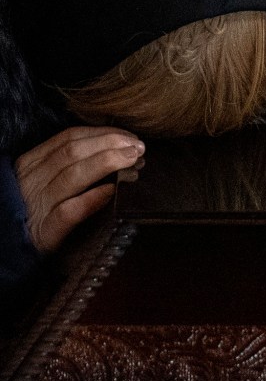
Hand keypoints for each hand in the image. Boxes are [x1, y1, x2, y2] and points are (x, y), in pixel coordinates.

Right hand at [12, 126, 142, 254]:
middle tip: (138, 147)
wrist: (9, 246)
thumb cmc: (35, 210)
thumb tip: (113, 148)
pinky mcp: (44, 231)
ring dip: (107, 163)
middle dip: (110, 145)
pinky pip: (69, 212)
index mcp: (31, 164)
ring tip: (133, 161)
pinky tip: (112, 190)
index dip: (103, 134)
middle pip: (73, 153)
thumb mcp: (43, 180)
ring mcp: (37, 205)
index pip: (69, 138)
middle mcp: (32, 180)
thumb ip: (68, 164)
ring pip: (72, 176)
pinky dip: (92, 199)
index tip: (129, 137)